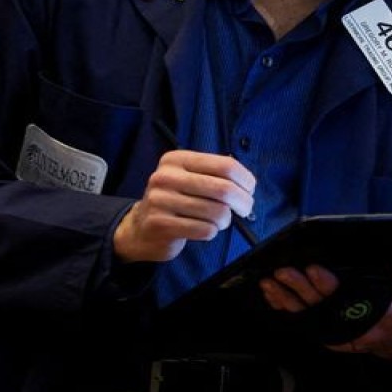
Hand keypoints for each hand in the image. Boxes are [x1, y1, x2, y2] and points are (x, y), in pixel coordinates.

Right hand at [113, 150, 255, 262]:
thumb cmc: (176, 201)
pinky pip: (205, 230)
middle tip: (245, 209)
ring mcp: (161, 200)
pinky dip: (212, 231)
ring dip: (225, 220)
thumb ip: (216, 175)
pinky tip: (204, 229)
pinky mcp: (161, 224)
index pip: (225, 165)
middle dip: (243, 202)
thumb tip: (248, 184)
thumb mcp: (190, 178)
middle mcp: (166, 176)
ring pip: (217, 212)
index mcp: (177, 159)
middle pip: (224, 189)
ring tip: (219, 221)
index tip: (250, 190)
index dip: (245, 179)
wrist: (140, 228)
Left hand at [260, 260, 391, 358]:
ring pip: (307, 315)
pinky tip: (273, 295)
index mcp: (375, 312)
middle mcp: (352, 324)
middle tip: (284, 272)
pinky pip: (304, 319)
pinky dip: (287, 307)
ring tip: (270, 282)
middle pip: (320, 305)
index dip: (327, 284)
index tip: (314, 269)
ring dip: (286, 298)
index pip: (346, 296)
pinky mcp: (328, 331)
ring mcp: (337, 330)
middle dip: (299, 288)